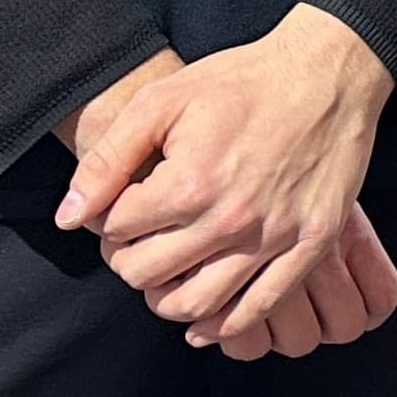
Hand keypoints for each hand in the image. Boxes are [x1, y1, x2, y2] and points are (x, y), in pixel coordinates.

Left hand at [58, 6, 395, 347]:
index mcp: (188, 184)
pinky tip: (208, 318)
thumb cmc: (243, 80)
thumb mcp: (162, 101)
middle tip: (140, 239)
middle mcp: (230, 220)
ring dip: (167, 297)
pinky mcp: (312, 242)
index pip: (116, 233)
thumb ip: (108, 161)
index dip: (109, 220)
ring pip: (197, 305)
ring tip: (169, 273)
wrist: (328, 72)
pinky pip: (262, 306)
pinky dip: (227, 324)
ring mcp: (274, 236)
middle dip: (130, 259)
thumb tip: (69, 218)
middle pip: (147, 274)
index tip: (125, 206)